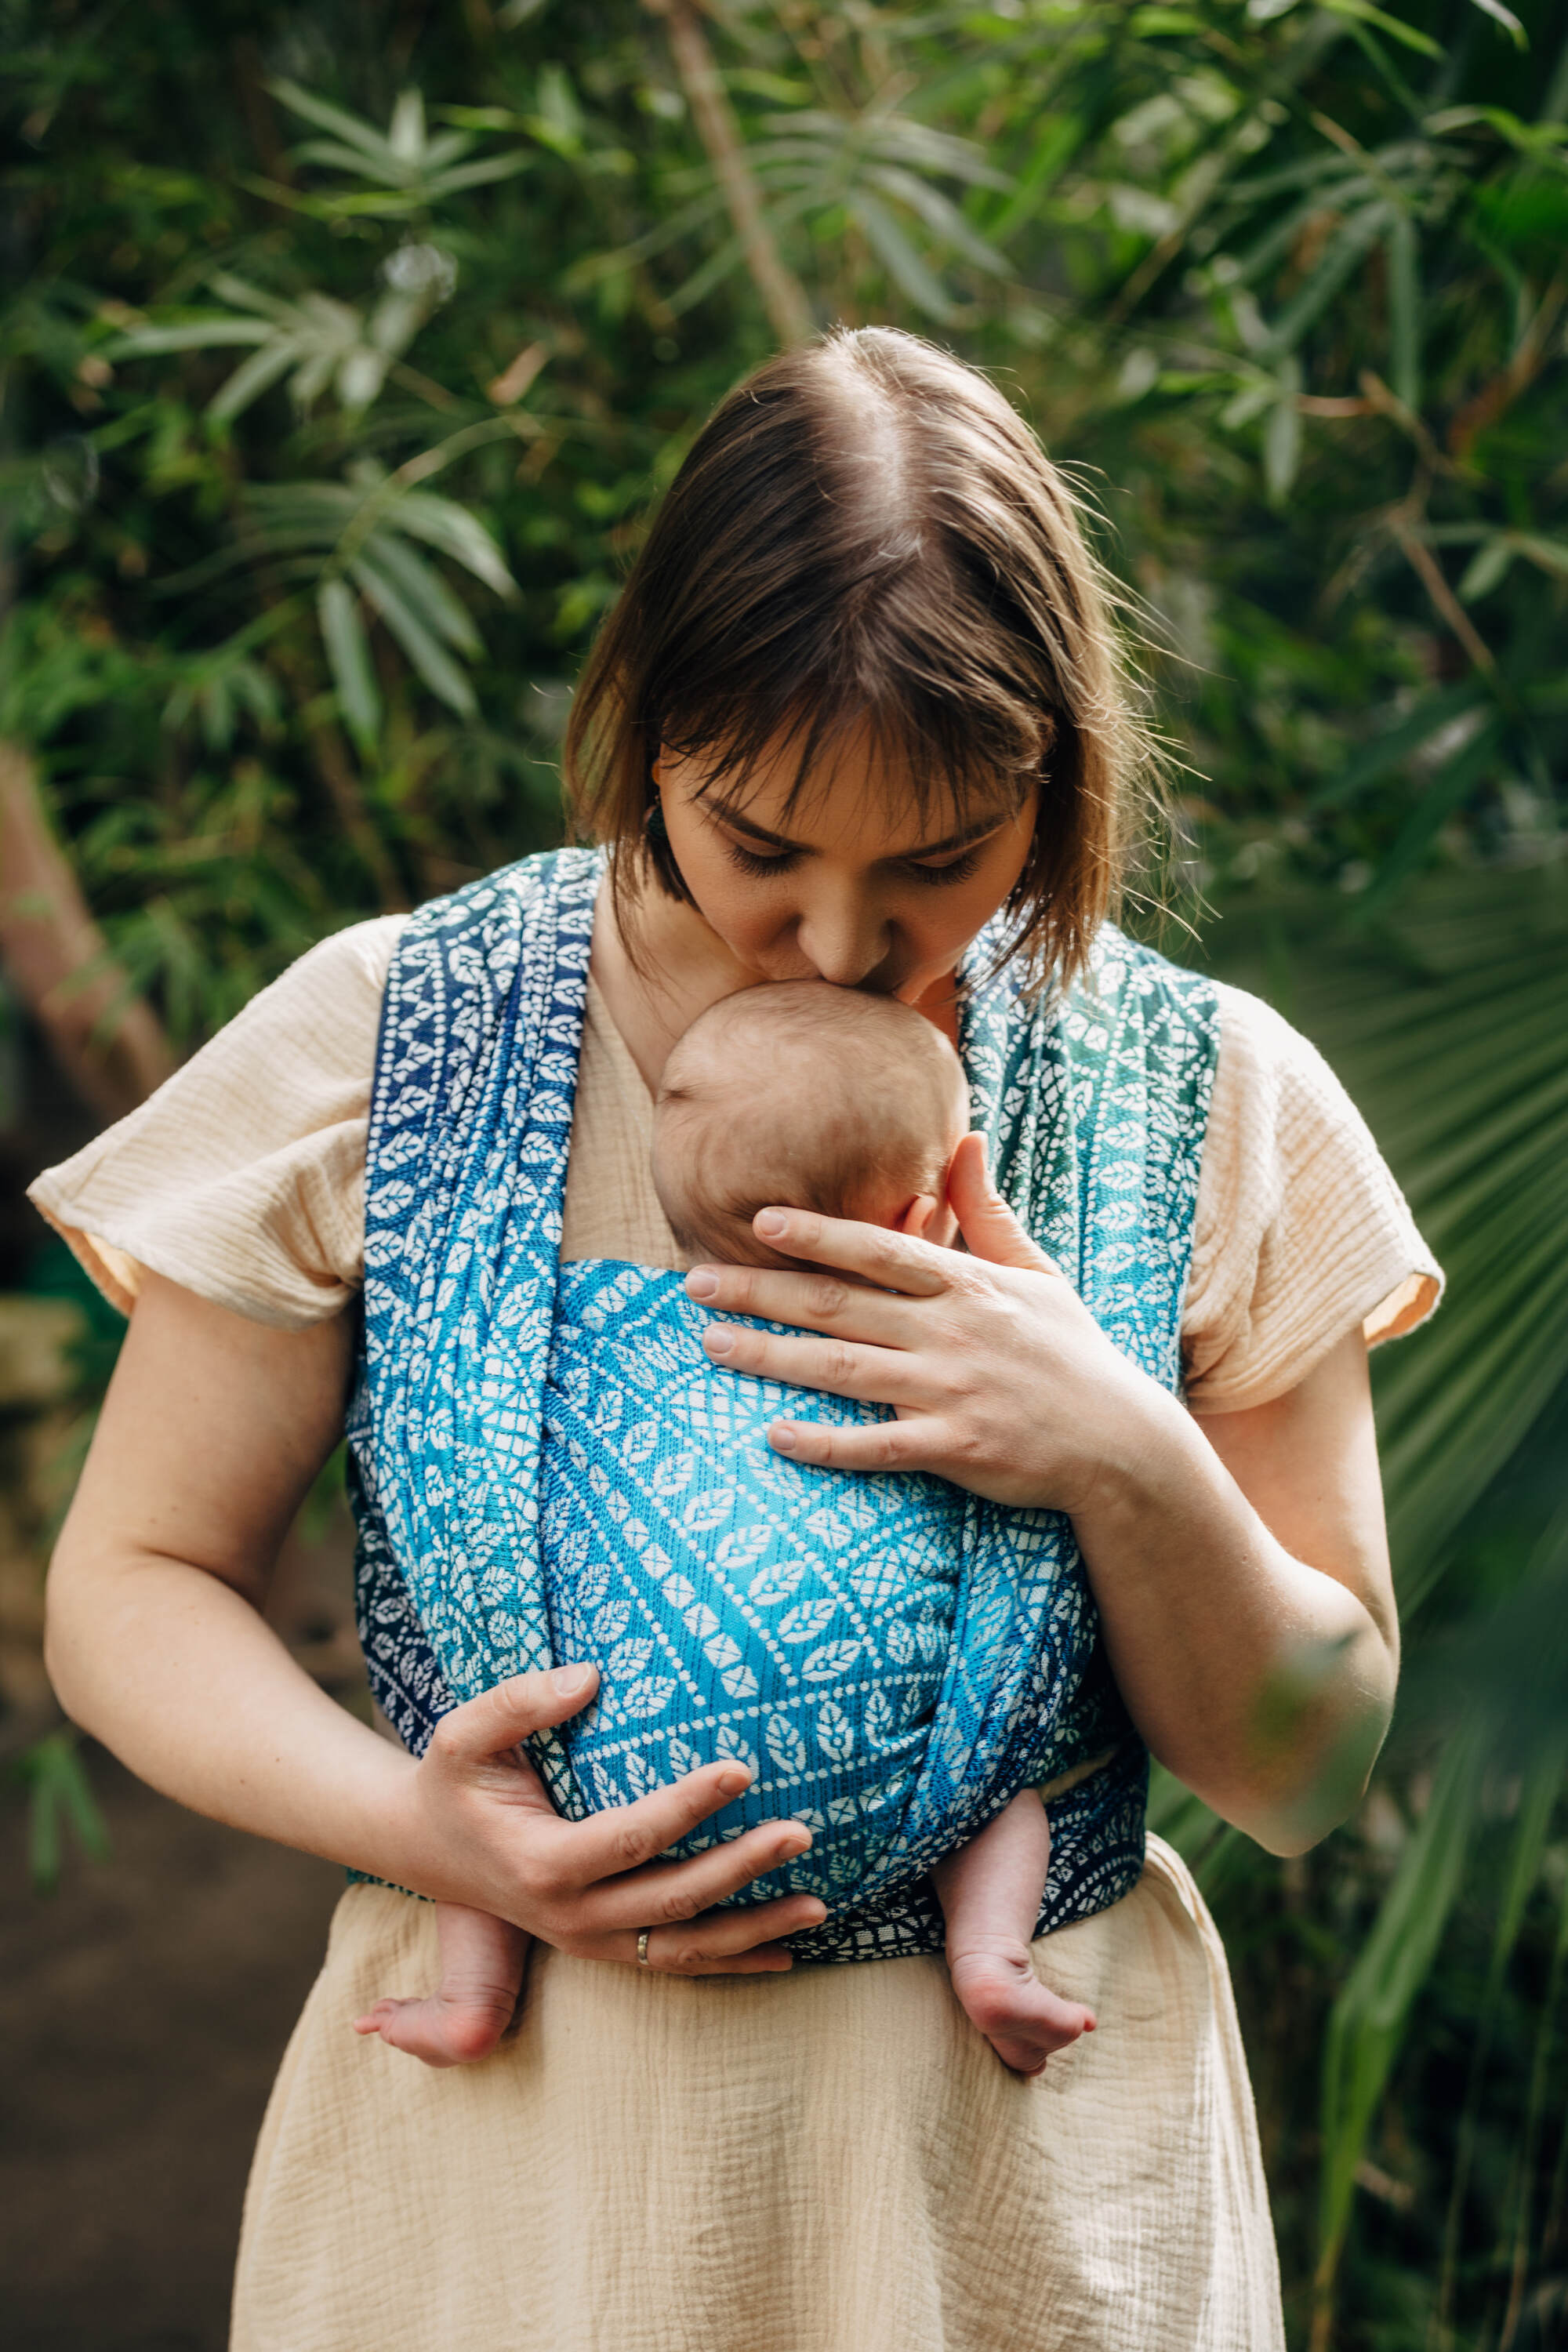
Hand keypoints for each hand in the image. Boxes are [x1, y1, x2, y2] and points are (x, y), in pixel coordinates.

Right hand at [395, 1664, 826, 1973]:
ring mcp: (589, 1940)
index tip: (742, 1769)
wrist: (426, 1847)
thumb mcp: (463, 1733)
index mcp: (541, 1863)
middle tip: (799, 1833)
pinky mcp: (605, 1947)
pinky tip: (788, 1952)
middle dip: (740, 1868)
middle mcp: (570, 1915)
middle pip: (671, 1900)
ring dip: (753, 1930)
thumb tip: (590, 1676)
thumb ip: (519, 1701)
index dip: (688, 1806)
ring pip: (683, 1948)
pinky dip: (733, 1962)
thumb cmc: (454, 1781)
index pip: (631, 1837)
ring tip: (817, 1903)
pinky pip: (675, 1964)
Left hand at [684, 1132, 1176, 1514]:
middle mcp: (953, 1333)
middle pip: (841, 1306)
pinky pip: (877, 1446)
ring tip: (711, 1345)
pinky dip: (825, 1442)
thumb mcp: (1037, 1272)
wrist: (1120, 1444)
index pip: (881, 1251)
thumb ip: (988, 1210)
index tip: (758, 1221)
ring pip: (845, 1370)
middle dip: (762, 1292)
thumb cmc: (1070, 1353)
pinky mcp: (956, 1450)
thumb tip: (966, 1138)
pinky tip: (775, 1434)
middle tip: (693, 1284)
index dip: (819, 1234)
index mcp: (969, 1285)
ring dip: (772, 1357)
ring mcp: (952, 1392)